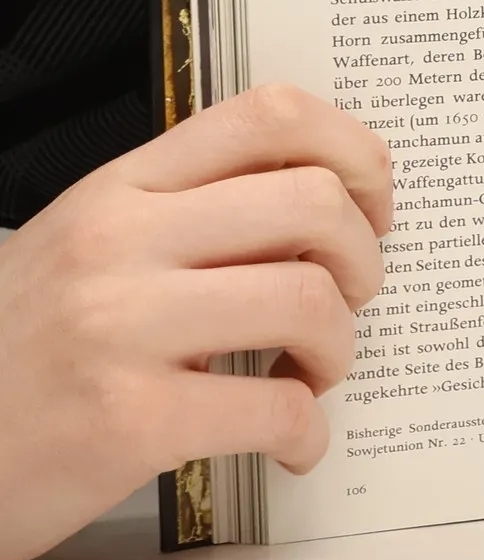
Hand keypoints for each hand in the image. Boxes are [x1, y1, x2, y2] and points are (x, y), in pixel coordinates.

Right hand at [0, 85, 389, 559]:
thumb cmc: (24, 358)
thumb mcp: (89, 250)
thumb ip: (191, 216)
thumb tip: (325, 208)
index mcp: (119, 190)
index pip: (268, 116)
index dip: (355, 151)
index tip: (372, 203)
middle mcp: (119, 242)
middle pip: (315, 202)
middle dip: (363, 258)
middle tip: (347, 301)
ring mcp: (120, 328)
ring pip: (310, 300)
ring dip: (340, 349)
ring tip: (308, 373)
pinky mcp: (129, 420)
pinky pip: (277, 409)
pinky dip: (307, 434)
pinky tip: (288, 444)